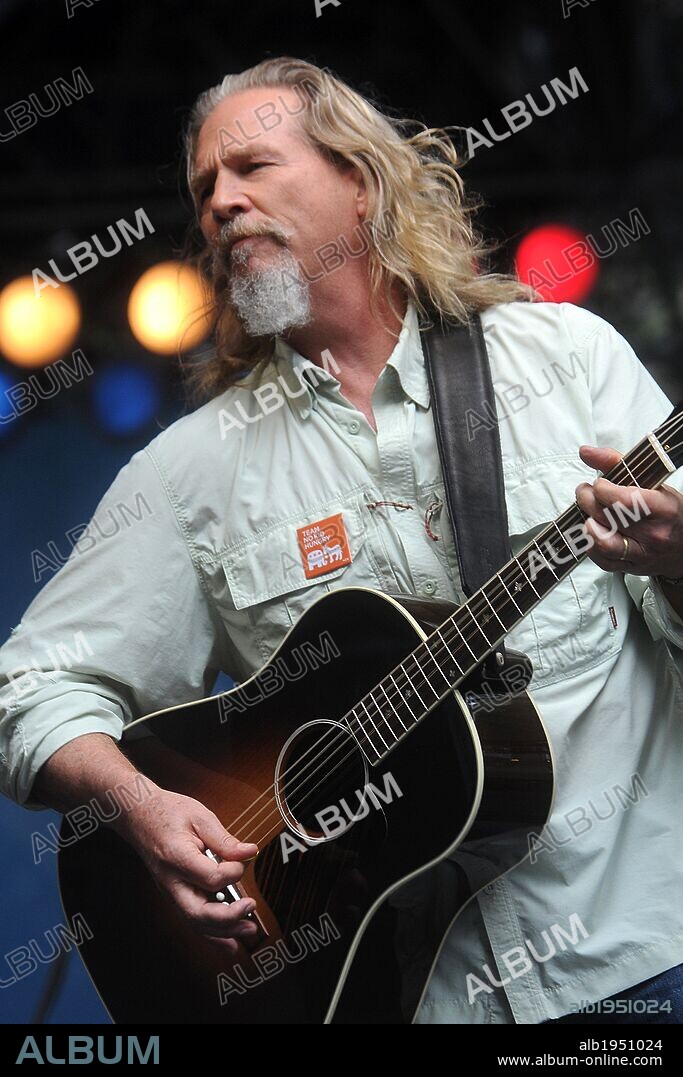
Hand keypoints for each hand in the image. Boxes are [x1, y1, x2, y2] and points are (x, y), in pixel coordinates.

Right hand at [117, 784, 258, 952]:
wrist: (139, 815)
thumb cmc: (169, 813)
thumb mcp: (200, 816)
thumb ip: (224, 839)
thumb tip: (249, 852)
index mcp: (177, 858)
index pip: (210, 878)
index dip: (233, 872)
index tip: (243, 858)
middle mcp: (171, 881)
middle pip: (198, 912)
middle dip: (228, 918)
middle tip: (251, 908)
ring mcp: (170, 891)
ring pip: (195, 922)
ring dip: (223, 932)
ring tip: (248, 931)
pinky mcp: (174, 894)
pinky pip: (192, 920)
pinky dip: (211, 935)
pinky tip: (230, 943)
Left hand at [575, 445, 682, 576]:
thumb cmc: (669, 512)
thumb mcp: (654, 482)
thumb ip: (617, 463)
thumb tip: (586, 452)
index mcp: (662, 509)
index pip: (625, 500)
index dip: (603, 488)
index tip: (599, 482)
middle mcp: (653, 534)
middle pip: (608, 517)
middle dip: (587, 499)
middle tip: (586, 492)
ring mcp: (641, 553)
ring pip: (603, 542)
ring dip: (586, 524)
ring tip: (587, 512)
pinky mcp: (631, 568)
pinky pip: (602, 561)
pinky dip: (590, 546)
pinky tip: (592, 531)